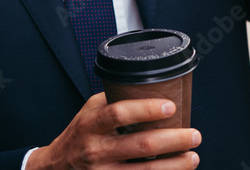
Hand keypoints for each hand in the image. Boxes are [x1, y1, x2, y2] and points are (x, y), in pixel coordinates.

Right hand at [26, 94, 200, 168]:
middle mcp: (97, 150)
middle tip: (194, 135)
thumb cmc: (79, 135)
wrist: (55, 168)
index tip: (171, 107)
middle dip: (174, 140)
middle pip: (141, 145)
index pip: (119, 113)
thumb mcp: (89, 111)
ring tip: (192, 158)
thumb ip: (114, 101)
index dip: (147, 109)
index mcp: (92, 125)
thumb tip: (149, 88)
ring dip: (174, 166)